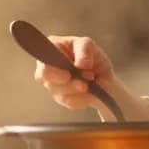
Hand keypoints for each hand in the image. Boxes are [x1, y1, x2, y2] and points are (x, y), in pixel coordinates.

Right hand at [31, 35, 148, 120]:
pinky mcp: (62, 98)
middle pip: (43, 74)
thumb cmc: (97, 62)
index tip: (65, 70)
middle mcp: (50, 65)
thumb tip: (79, 63)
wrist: (108, 85)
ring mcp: (54, 84)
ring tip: (89, 85)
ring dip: (76, 90)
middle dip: (64, 80)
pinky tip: (88, 94)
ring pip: (56, 90)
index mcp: (54, 47)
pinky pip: (67, 101)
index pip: (40, 48)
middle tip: (82, 81)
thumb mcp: (93, 49)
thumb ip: (84, 50)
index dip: (48, 60)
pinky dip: (80, 99)